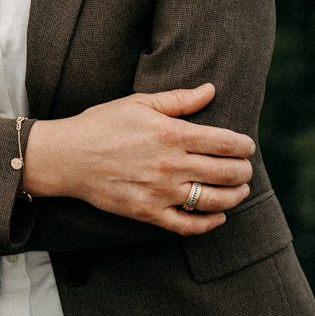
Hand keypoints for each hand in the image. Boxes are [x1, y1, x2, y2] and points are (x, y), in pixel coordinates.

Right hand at [21, 84, 254, 236]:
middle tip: (246, 168)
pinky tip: (218, 216)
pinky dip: (210, 223)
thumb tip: (211, 90)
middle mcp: (171, 164)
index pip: (224, 143)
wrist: (67, 156)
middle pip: (226, 172)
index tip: (247, 146)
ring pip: (214, 200)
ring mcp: (161, 191)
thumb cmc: (102, 124)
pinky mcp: (149, 212)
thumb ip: (179, 99)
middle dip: (244, 171)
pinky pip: (188, 225)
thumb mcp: (139, 103)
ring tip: (239, 190)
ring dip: (235, 196)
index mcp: (171, 134)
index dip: (243, 146)